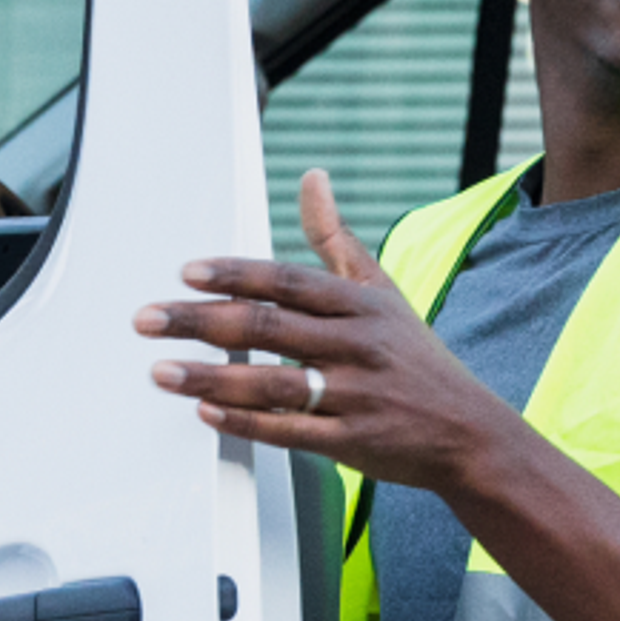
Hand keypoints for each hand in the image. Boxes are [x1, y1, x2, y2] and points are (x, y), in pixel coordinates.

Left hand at [139, 169, 522, 490]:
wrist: (471, 433)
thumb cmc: (417, 359)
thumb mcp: (383, 291)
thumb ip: (336, 239)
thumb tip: (311, 179)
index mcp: (361, 305)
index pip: (288, 281)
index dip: (235, 275)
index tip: (188, 273)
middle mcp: (357, 345)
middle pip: (268, 326)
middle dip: (200, 321)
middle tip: (148, 319)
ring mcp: (355, 395)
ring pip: (272, 382)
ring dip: (210, 378)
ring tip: (162, 371)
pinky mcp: (352, 442)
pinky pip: (290, 431)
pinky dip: (245, 423)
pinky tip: (206, 415)